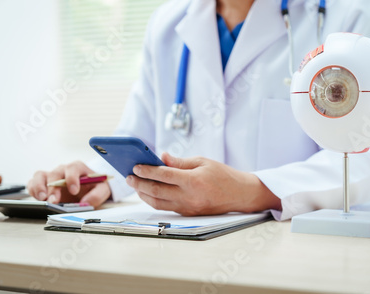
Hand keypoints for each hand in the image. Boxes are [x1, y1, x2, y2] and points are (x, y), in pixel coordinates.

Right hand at [27, 161, 110, 206]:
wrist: (88, 189)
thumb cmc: (94, 187)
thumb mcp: (102, 190)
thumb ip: (97, 195)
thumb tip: (86, 202)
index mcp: (78, 168)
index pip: (73, 168)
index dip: (72, 178)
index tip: (74, 191)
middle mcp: (63, 170)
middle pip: (55, 173)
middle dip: (54, 187)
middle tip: (55, 201)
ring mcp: (51, 176)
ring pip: (40, 175)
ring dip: (39, 186)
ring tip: (42, 199)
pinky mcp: (43, 184)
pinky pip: (33, 183)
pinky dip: (33, 190)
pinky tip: (38, 199)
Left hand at [127, 153, 280, 215]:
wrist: (240, 195)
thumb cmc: (223, 175)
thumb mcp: (203, 161)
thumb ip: (180, 162)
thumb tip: (162, 157)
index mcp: (194, 181)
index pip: (164, 175)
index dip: (147, 170)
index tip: (136, 166)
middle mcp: (190, 197)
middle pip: (157, 191)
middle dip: (140, 184)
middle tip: (129, 176)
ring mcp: (188, 208)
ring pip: (158, 203)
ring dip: (143, 194)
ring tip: (135, 185)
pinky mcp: (188, 213)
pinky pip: (166, 207)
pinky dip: (154, 200)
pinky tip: (148, 193)